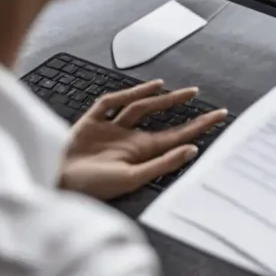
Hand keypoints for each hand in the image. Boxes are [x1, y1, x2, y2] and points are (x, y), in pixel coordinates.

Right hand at [60, 79, 226, 199]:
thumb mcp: (133, 177)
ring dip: (160, 97)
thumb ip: (163, 163)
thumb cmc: (92, 188)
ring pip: (140, 107)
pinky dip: (128, 93)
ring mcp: (110, 130)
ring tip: (181, 90)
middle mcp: (129, 140)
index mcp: (141, 154)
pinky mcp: (91, 123)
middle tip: (201, 96)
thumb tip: (193, 150)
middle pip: (161, 118)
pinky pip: (111, 103)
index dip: (200, 125)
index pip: (177, 136)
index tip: (221, 116)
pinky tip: (147, 87)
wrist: (53, 184)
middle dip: (180, 106)